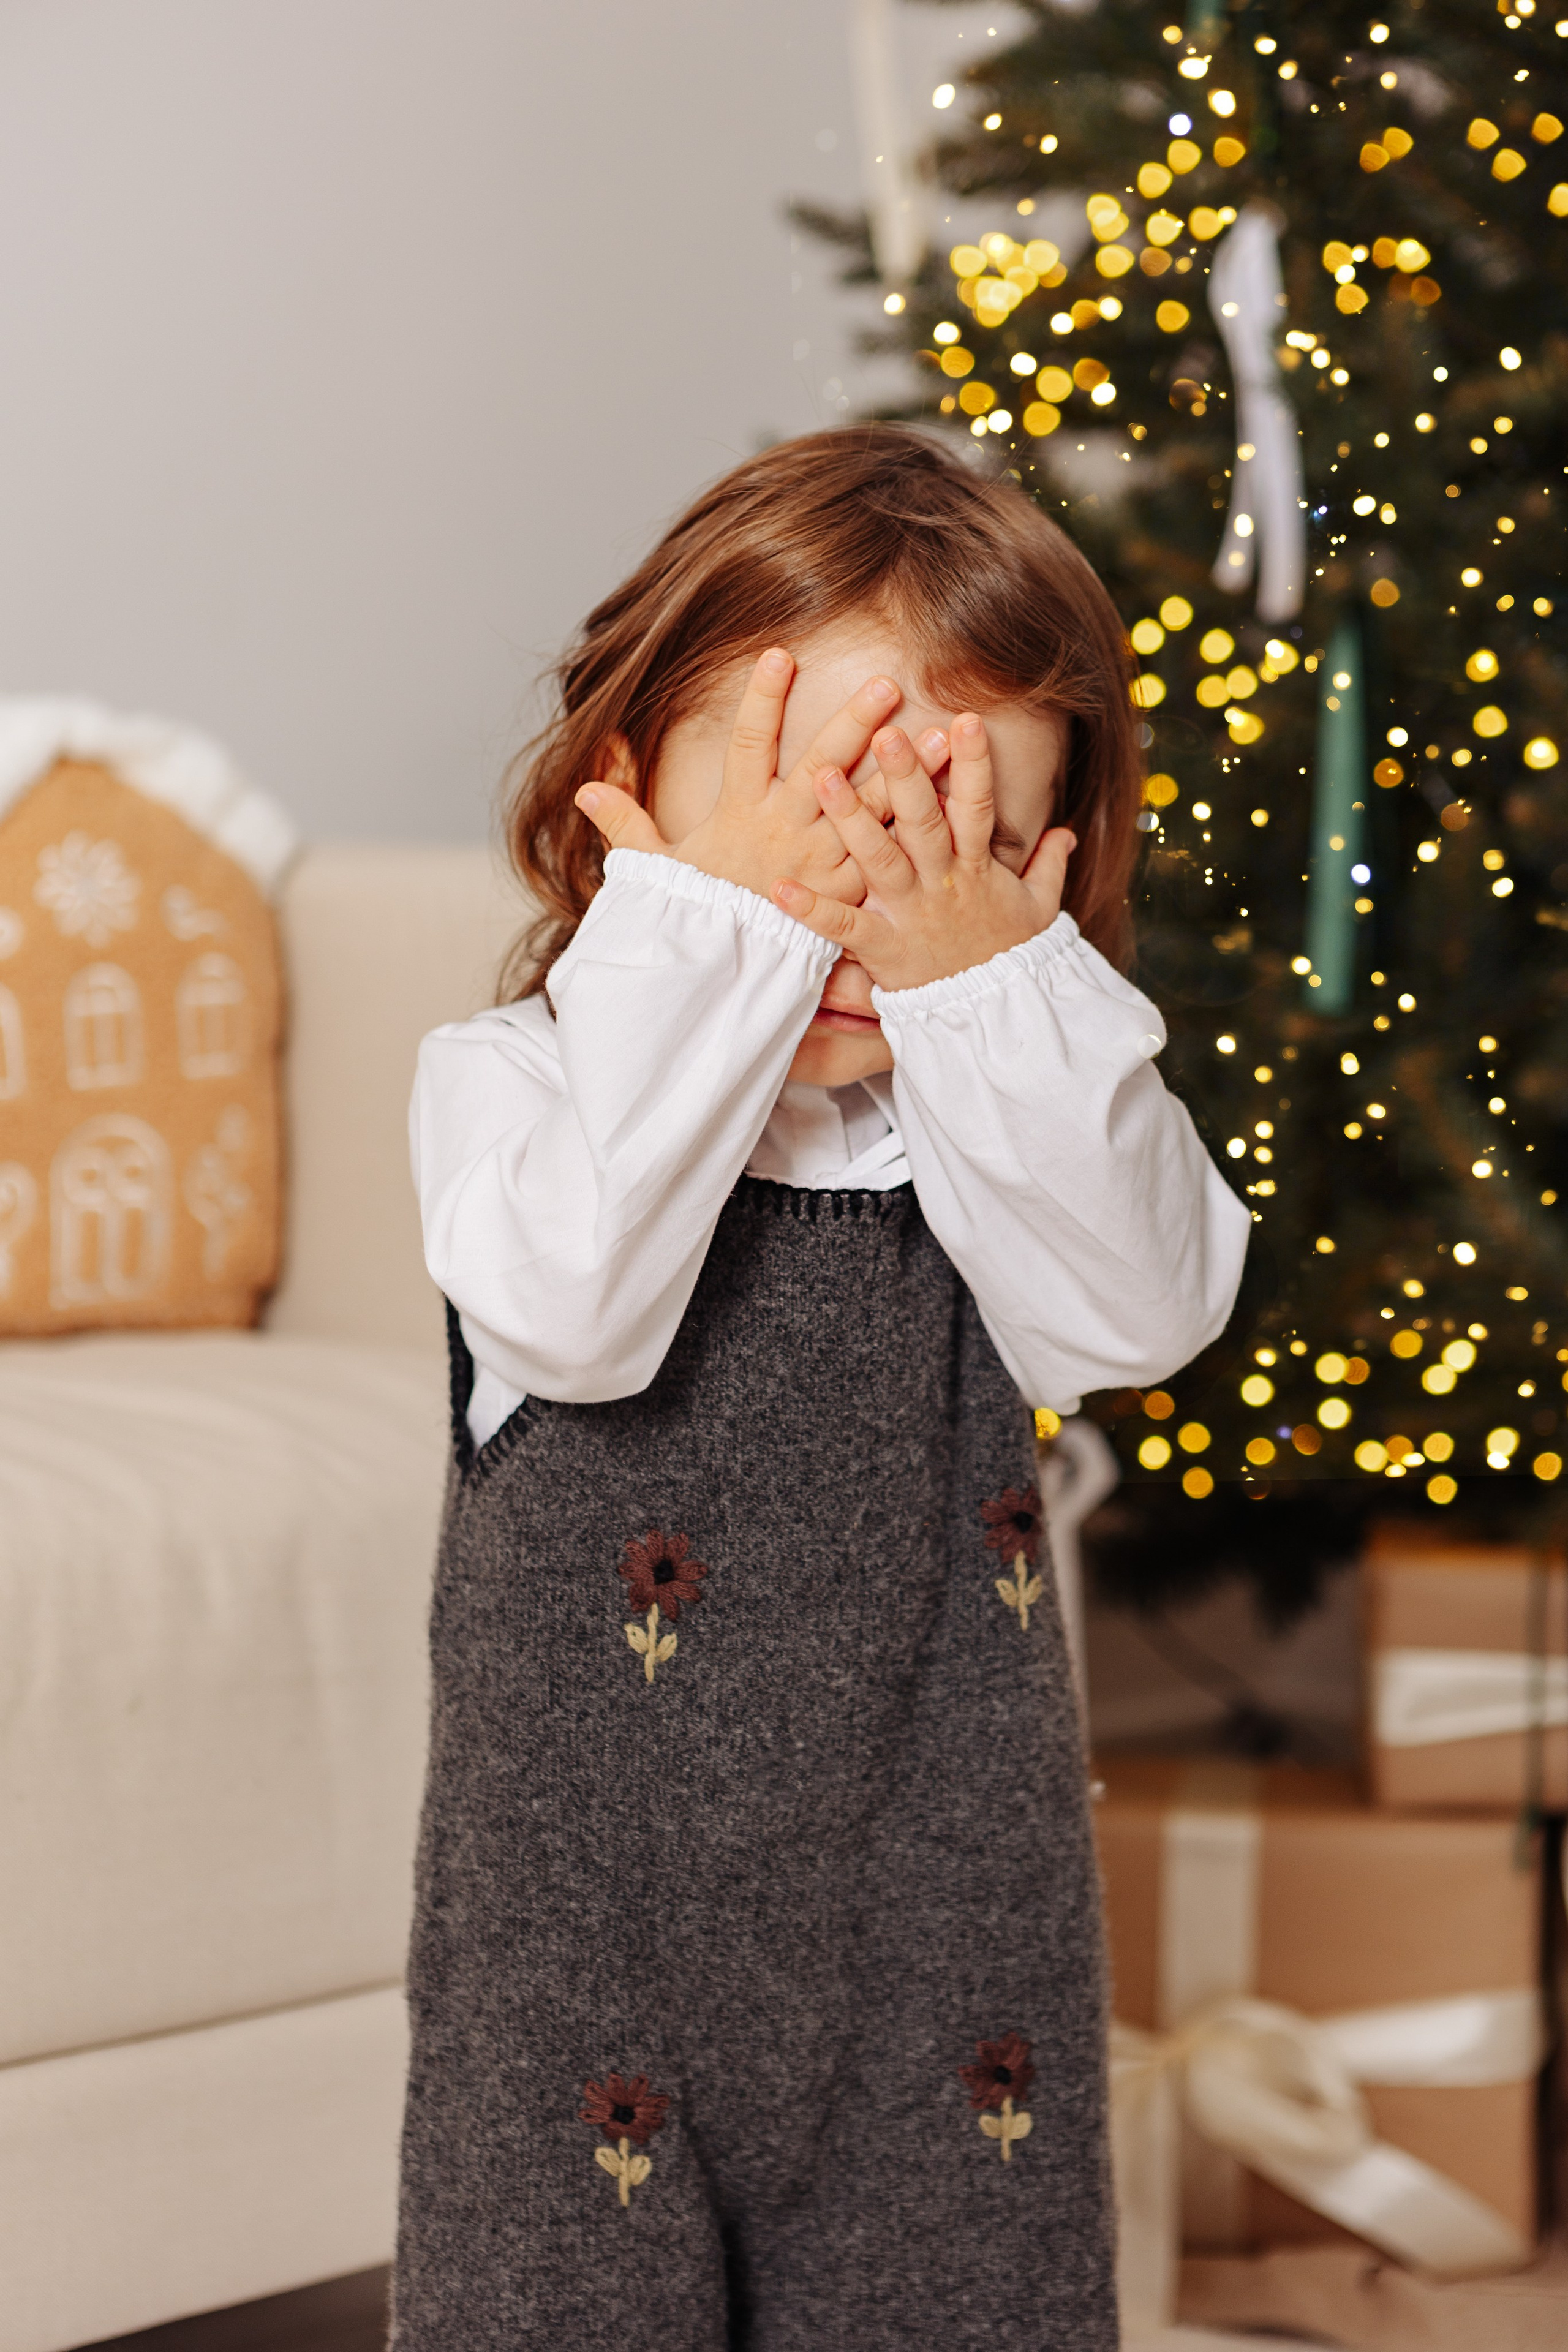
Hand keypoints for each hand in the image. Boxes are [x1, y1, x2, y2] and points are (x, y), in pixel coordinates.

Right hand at [574, 651, 931, 907]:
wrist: (721, 981)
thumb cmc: (692, 922)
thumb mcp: (654, 872)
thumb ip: (626, 824)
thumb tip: (586, 788)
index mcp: (740, 813)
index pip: (750, 743)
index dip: (763, 697)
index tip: (781, 653)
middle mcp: (785, 830)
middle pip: (824, 764)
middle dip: (855, 721)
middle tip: (888, 683)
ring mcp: (820, 860)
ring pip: (870, 807)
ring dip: (908, 770)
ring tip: (944, 734)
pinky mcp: (847, 892)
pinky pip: (886, 854)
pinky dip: (918, 828)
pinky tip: (952, 802)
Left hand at [771, 715, 1075, 992]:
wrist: (994, 1021)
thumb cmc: (1010, 959)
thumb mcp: (1039, 911)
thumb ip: (1047, 866)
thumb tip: (1065, 832)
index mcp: (976, 868)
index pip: (976, 808)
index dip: (972, 765)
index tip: (964, 721)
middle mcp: (941, 884)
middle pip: (923, 823)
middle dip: (905, 776)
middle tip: (886, 731)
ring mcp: (909, 914)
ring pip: (879, 859)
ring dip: (851, 819)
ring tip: (822, 777)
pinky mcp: (882, 948)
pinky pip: (843, 926)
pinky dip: (812, 909)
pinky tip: (780, 888)